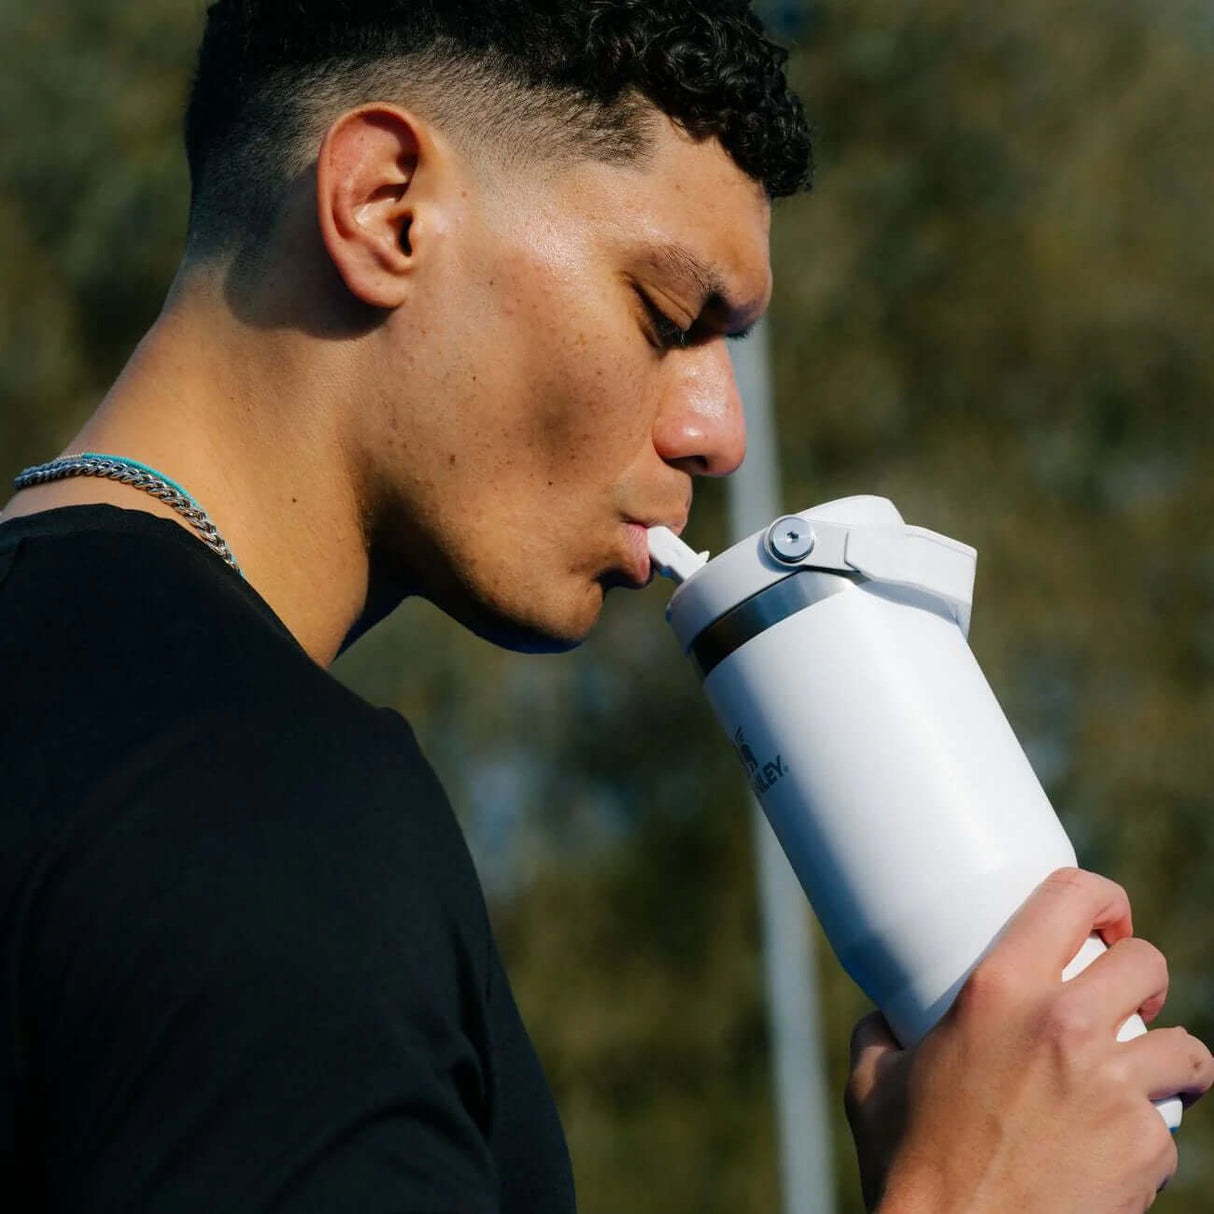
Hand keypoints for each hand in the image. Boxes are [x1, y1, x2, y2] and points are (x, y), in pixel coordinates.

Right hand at [845, 868, 1213, 1213]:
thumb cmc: (910, 1167)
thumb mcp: (874, 1080)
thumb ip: (883, 1032)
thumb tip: (885, 1014)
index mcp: (996, 989)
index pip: (1072, 899)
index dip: (1103, 897)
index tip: (1107, 918)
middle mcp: (1062, 1024)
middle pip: (1146, 962)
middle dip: (1143, 977)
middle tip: (1124, 1000)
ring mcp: (1113, 1086)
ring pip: (1185, 1046)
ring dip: (1169, 1059)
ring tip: (1141, 1077)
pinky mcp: (1146, 1147)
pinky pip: (1170, 1127)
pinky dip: (1150, 1136)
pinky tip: (1116, 1149)